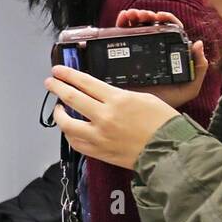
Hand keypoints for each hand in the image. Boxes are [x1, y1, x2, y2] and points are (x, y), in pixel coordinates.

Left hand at [46, 65, 179, 169]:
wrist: (171, 151)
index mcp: (117, 100)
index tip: (57, 70)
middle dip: (57, 88)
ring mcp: (99, 136)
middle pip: (71, 98)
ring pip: (67, 124)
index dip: (68, 74)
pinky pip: (76, 143)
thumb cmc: (163, 123)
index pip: (85, 82)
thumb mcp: (143, 98)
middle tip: (50, 82)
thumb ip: (118, 96)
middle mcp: (105, 117)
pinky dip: (69, 134)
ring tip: (58, 107)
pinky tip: (69, 128)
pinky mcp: (99, 152)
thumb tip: (100, 95)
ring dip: (58, 114)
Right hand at [115, 9, 208, 107]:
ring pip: (134, 29)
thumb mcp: (189, 87)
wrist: (145, 116)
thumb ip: (199, 68)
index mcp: (169, 54)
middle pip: (150, 26)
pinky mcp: (120, 58)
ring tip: (130, 16)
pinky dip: (120, 26)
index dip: (166, 20)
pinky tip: (121, 21)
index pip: (169, 31)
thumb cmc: (168, 102)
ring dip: (133, 18)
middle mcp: (152, 51)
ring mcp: (136, 53)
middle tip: (143, 16)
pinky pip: (119, 39)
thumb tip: (198, 44)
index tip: (161, 16)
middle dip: (146, 16)